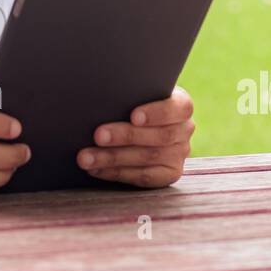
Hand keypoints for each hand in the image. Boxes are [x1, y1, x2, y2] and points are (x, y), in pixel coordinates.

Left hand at [76, 85, 194, 187]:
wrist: (136, 125)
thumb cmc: (130, 101)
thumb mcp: (135, 93)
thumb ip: (128, 93)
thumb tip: (99, 96)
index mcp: (181, 105)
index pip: (179, 108)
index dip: (156, 113)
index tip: (133, 116)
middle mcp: (184, 129)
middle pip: (160, 136)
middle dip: (125, 136)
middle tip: (97, 135)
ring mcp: (179, 154)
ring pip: (148, 158)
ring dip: (113, 158)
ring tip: (86, 158)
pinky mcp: (169, 173)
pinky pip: (144, 176)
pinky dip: (117, 173)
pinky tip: (97, 170)